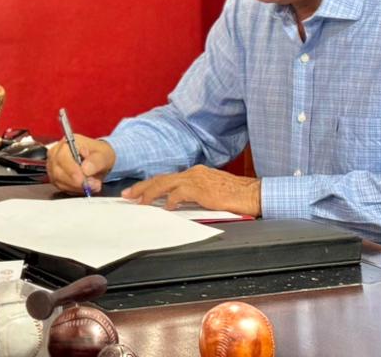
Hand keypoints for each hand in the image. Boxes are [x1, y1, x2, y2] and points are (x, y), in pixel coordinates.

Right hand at [47, 136, 115, 195]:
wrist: (98, 160)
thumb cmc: (98, 154)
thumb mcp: (103, 155)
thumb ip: (96, 161)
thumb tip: (86, 169)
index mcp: (67, 143)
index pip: (62, 158)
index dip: (72, 170)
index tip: (84, 179)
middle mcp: (56, 153)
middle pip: (57, 171)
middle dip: (75, 182)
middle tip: (92, 184)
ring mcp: (53, 166)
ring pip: (59, 182)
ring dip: (76, 187)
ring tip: (92, 184)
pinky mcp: (54, 177)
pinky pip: (61, 187)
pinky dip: (74, 190)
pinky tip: (84, 186)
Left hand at [121, 165, 261, 216]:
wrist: (252, 193)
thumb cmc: (235, 195)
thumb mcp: (209, 193)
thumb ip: (192, 196)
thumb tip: (175, 204)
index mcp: (195, 173)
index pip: (167, 178)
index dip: (150, 185)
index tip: (137, 192)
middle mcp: (193, 173)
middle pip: (161, 179)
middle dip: (143, 187)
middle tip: (128, 195)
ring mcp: (197, 179)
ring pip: (166, 184)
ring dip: (150, 193)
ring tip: (139, 201)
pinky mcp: (202, 189)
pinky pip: (181, 193)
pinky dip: (171, 199)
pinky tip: (166, 207)